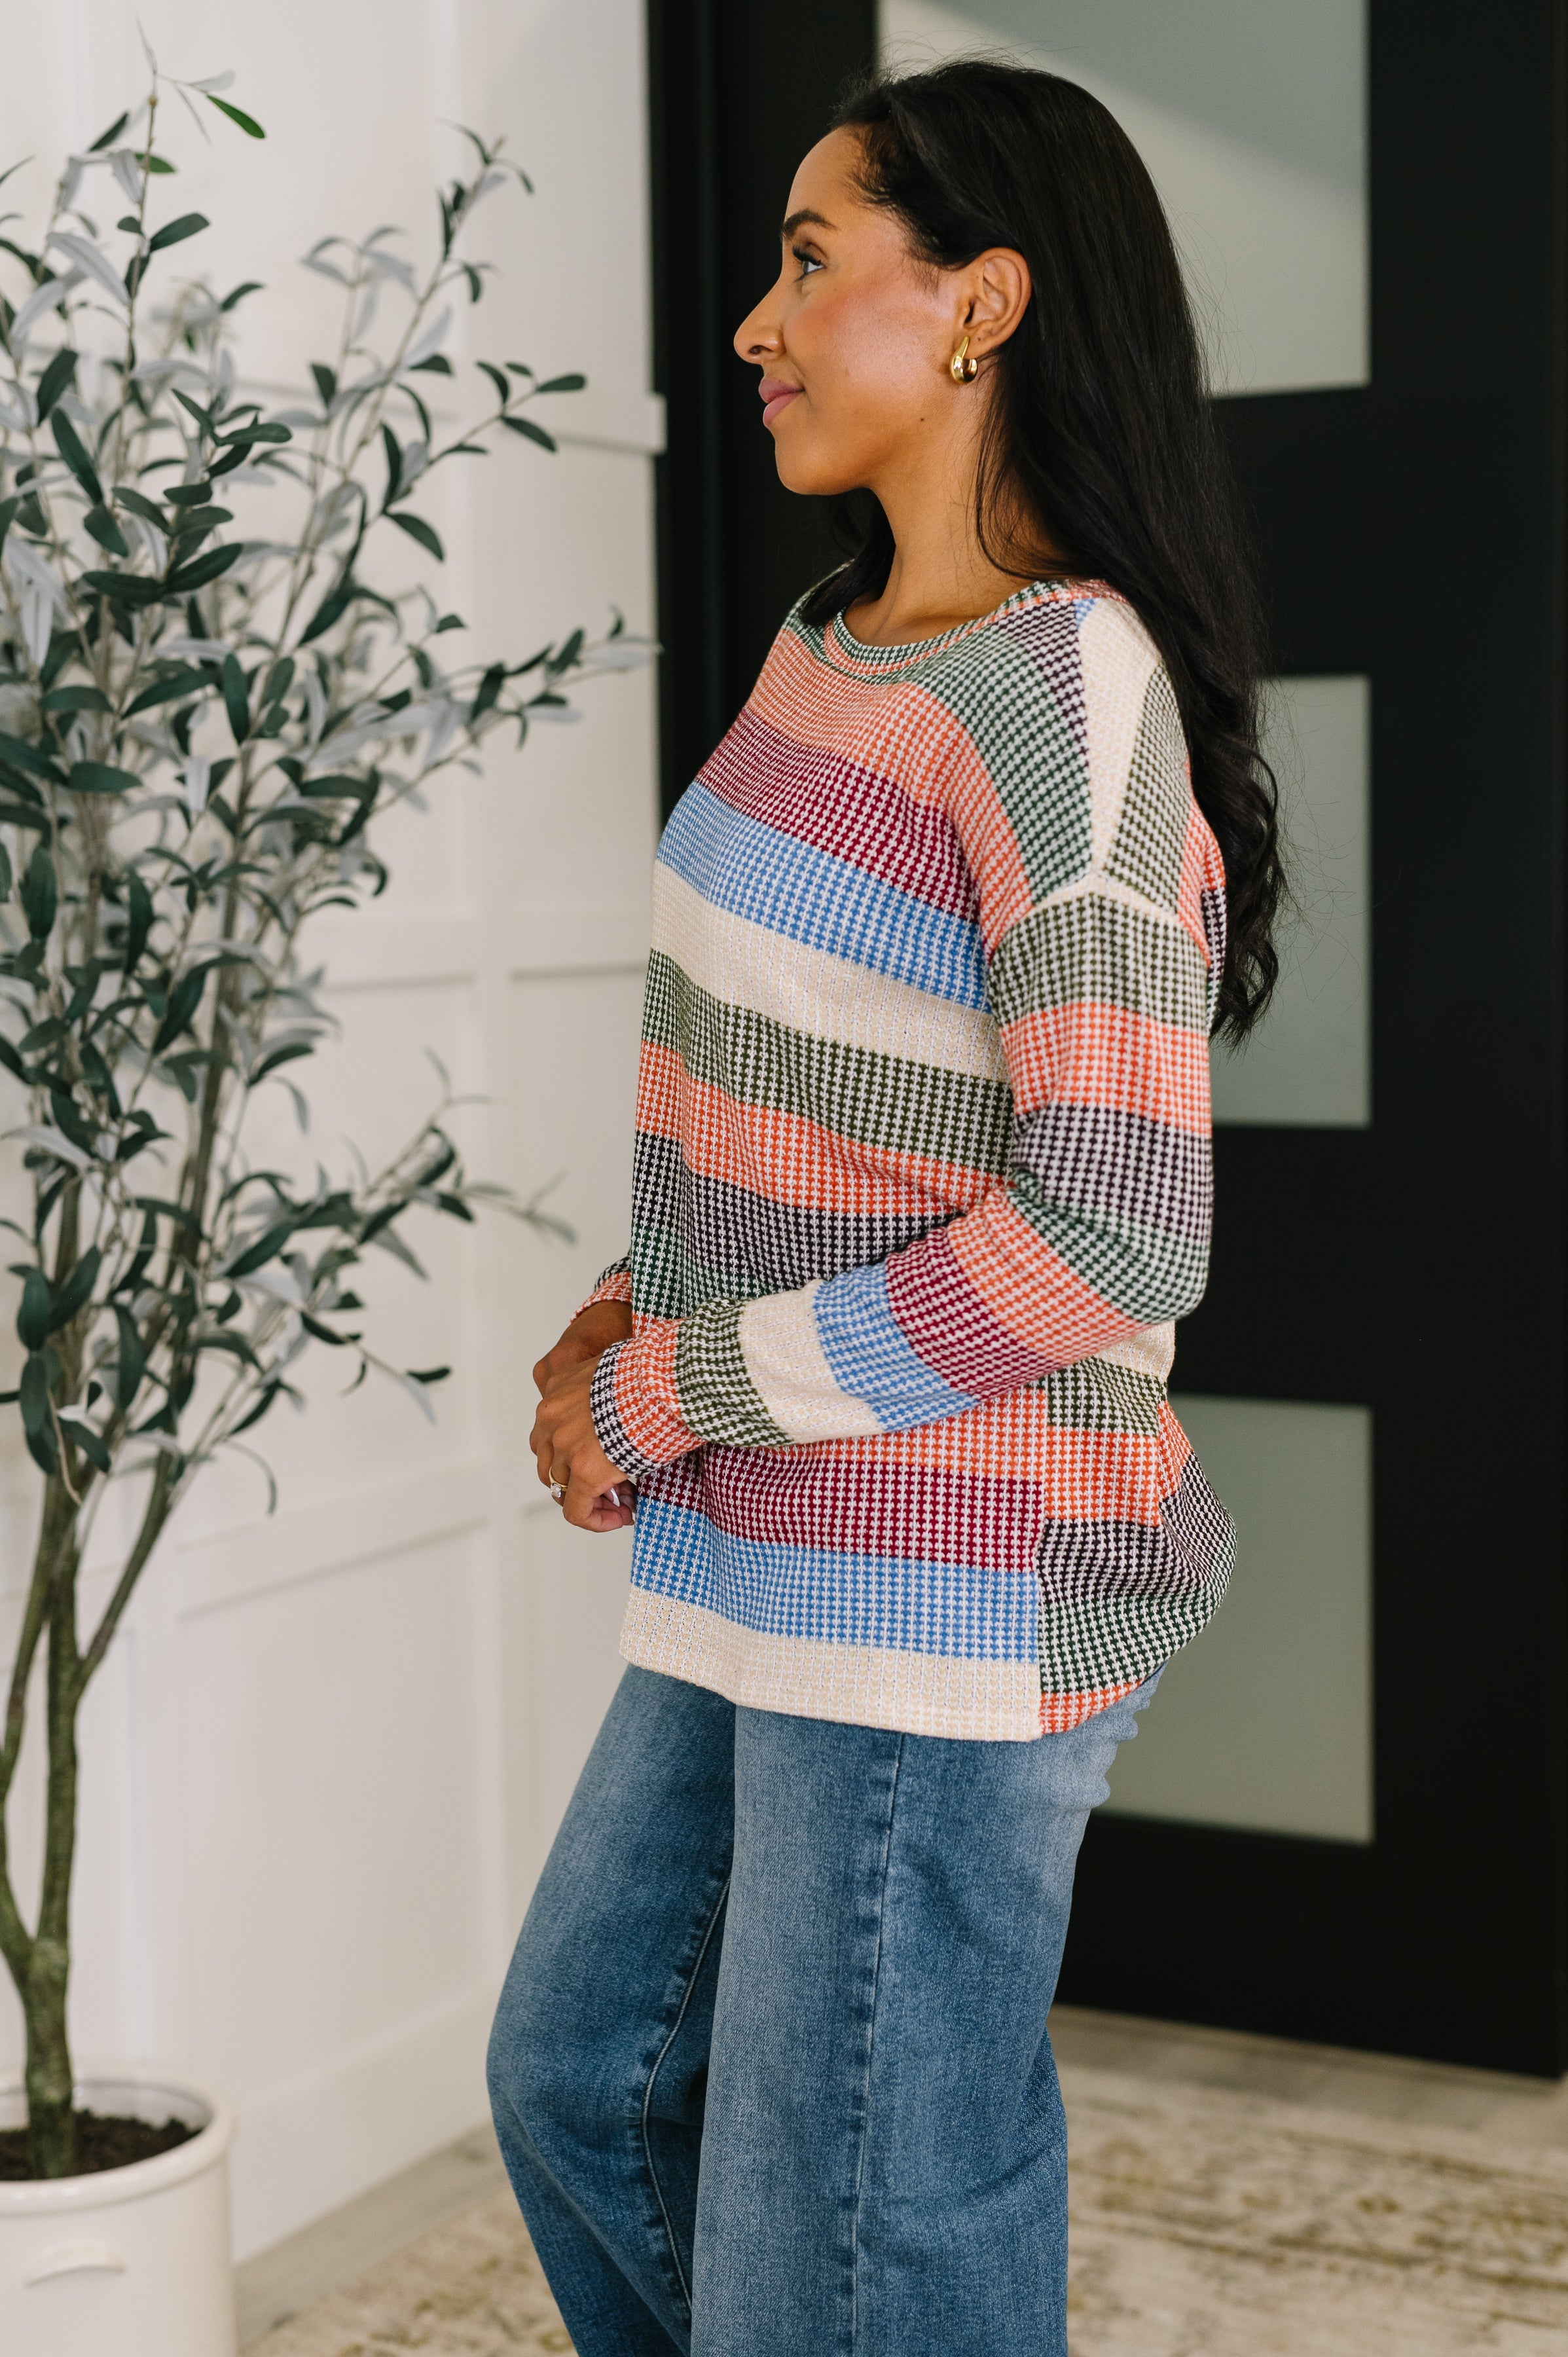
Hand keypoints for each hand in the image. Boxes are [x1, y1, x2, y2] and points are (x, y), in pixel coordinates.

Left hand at [530, 1303, 634, 1531]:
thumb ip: (605, 1393)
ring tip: (622, 1504)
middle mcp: (551, 1419)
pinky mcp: (585, 1473)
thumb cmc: (656, 1375)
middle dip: (578, 1480)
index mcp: (557, 1388)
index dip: (574, 1454)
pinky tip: (622, 1517)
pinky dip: (596, 1521)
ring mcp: (565, 1447)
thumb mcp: (618, 1372)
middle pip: (550, 1462)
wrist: (668, 1381)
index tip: (604, 1461)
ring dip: (591, 1500)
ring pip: (561, 1490)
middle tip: (613, 1488)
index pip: (550, 1431)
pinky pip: (577, 1512)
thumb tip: (621, 1418)